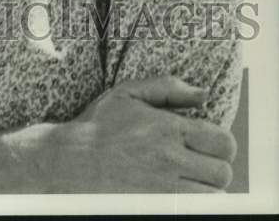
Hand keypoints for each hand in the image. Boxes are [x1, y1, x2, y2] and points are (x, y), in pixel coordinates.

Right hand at [39, 76, 235, 192]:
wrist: (72, 160)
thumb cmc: (99, 124)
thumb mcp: (129, 92)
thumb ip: (168, 87)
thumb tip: (203, 94)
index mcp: (167, 127)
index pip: (222, 141)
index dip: (222, 142)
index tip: (209, 141)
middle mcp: (170, 158)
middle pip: (222, 170)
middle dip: (217, 164)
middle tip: (200, 159)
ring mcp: (165, 187)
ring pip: (213, 194)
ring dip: (208, 185)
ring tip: (190, 176)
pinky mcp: (158, 206)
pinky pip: (195, 209)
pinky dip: (195, 200)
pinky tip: (180, 189)